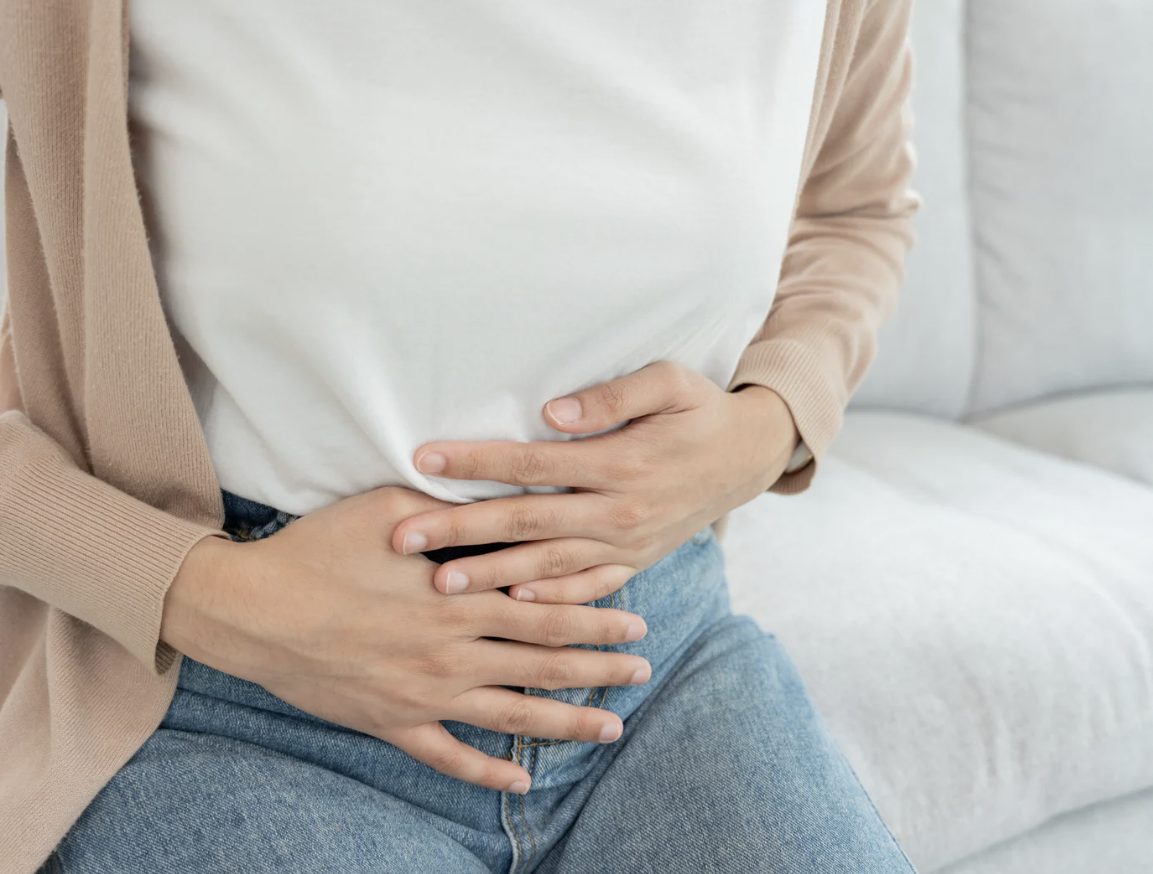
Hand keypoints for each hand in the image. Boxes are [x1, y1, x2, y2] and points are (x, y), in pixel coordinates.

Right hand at [162, 487, 651, 794]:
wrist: (252, 608)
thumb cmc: (320, 548)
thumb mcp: (393, 509)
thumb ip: (454, 514)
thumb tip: (502, 503)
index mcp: (458, 596)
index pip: (544, 606)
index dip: (594, 614)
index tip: (635, 619)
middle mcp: (452, 649)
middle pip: (543, 660)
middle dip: (599, 666)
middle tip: (642, 669)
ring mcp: (425, 693)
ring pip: (512, 713)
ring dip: (566, 721)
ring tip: (612, 726)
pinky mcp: (392, 722)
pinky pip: (448, 756)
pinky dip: (485, 770)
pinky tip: (521, 781)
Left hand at [392, 361, 799, 602]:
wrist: (749, 457)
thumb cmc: (701, 410)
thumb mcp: (670, 384)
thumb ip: (612, 397)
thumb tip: (551, 414)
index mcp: (619, 463)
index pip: (530, 462)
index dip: (475, 462)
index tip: (423, 460)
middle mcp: (618, 511)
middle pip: (525, 521)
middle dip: (460, 530)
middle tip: (403, 539)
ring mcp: (626, 544)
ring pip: (548, 565)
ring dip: (491, 576)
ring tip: (439, 583)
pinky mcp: (634, 562)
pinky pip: (588, 589)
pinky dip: (551, 601)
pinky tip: (511, 604)